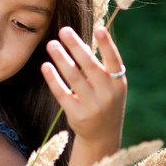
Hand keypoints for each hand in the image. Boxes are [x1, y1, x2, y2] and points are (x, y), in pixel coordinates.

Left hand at [41, 26, 126, 149]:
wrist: (102, 136)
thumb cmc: (104, 102)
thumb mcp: (109, 86)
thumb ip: (98, 67)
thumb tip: (79, 42)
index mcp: (119, 83)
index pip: (114, 61)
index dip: (107, 45)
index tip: (99, 28)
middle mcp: (108, 94)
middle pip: (90, 66)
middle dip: (76, 46)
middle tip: (63, 30)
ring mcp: (93, 106)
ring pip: (74, 78)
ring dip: (61, 59)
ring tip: (51, 44)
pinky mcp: (77, 115)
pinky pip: (62, 93)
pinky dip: (53, 79)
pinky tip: (46, 66)